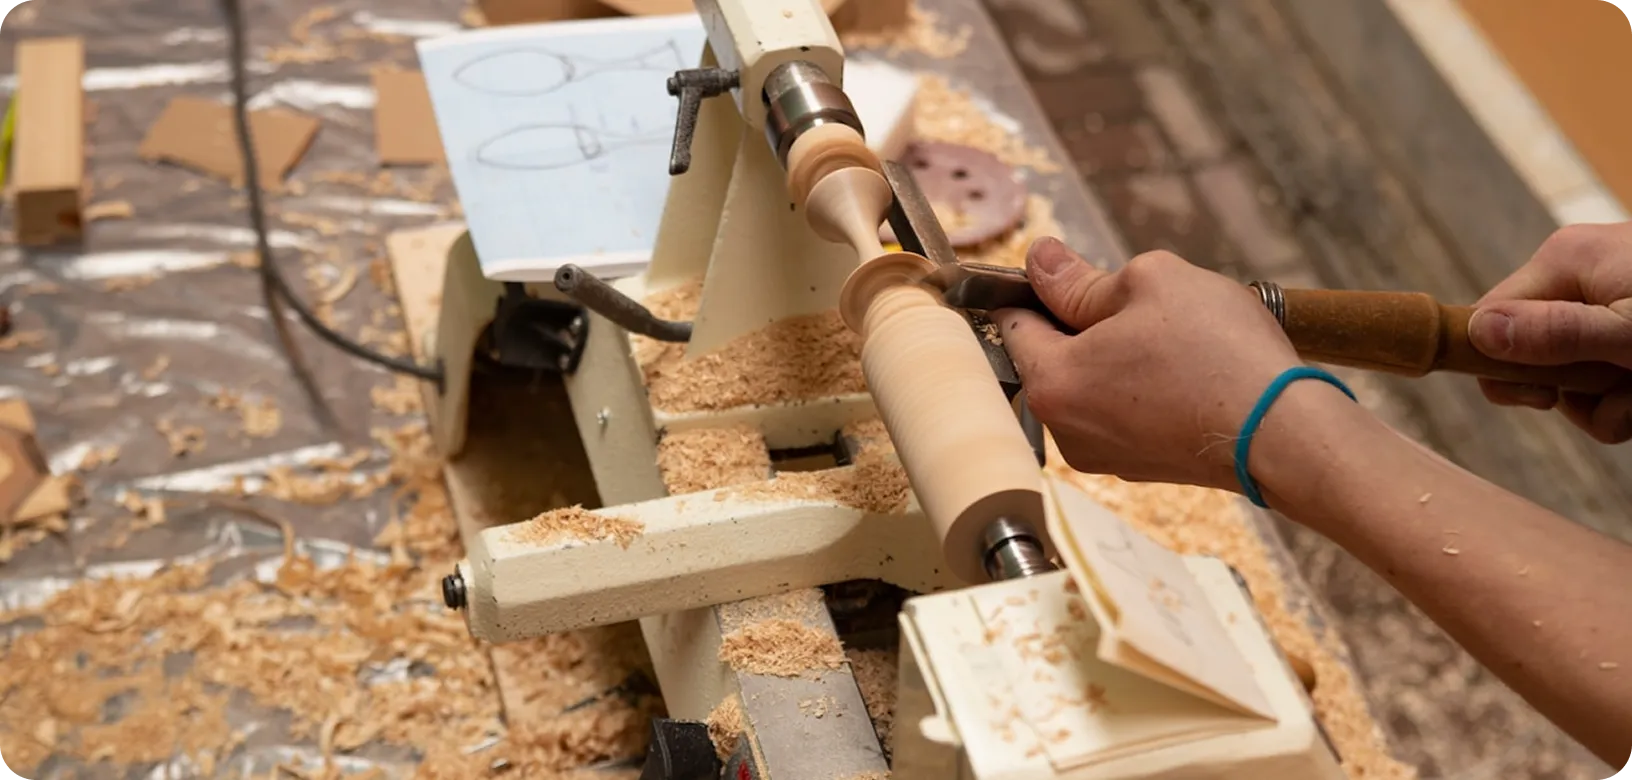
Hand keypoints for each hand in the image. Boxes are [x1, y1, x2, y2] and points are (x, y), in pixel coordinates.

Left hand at [992, 238, 1303, 490]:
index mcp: (1051, 382)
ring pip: (1091, 384)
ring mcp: (1102, 456)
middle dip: (1085, 325)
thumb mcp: (1149, 282)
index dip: (1037, 289)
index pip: (1012, 323)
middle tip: (1142, 307)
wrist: (1285, 432)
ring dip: (1117, 356)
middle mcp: (1064, 430)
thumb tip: (1042, 261)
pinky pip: (1124, 412)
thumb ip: (1081, 277)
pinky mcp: (1140, 468)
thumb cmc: (1218, 352)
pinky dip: (1143, 388)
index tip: (1071, 273)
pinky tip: (1186, 373)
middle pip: (1052, 357)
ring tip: (1172, 342)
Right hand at [1468, 223, 1631, 442]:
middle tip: (1626, 393)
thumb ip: (1559, 334)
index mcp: (1563, 260)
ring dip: (1611, 402)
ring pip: (1572, 373)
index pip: (1488, 322)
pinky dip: (1629, 394)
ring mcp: (1605, 295)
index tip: (1547, 398)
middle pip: (1531, 355)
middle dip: (1576, 394)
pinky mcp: (1627, 316)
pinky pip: (1603, 369)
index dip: (1506, 371)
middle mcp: (1576, 273)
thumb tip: (1475, 333)